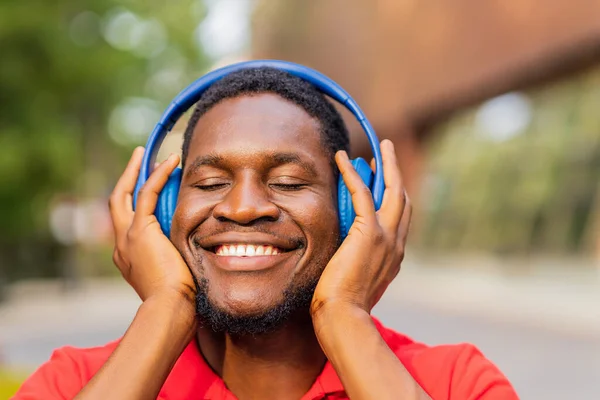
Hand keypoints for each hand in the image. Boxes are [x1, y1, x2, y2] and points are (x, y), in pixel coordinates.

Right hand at [109, 147, 195, 303]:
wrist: (170, 307)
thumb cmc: (179, 297)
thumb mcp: (175, 272)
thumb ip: (177, 256)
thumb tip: (197, 246)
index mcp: (128, 256)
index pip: (129, 221)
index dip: (136, 202)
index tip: (149, 187)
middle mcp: (121, 244)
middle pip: (117, 202)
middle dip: (126, 179)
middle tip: (138, 159)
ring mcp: (127, 237)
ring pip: (124, 194)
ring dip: (136, 170)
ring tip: (146, 153)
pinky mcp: (140, 230)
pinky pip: (146, 193)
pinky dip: (158, 175)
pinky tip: (171, 162)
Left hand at [311, 140, 410, 318]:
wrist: (343, 315)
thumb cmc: (343, 303)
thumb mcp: (358, 278)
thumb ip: (359, 261)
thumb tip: (346, 251)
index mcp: (395, 254)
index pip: (400, 217)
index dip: (395, 195)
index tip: (384, 179)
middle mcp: (397, 243)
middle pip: (403, 198)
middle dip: (396, 173)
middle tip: (387, 153)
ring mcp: (387, 237)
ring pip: (392, 191)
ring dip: (386, 165)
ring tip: (380, 147)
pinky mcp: (369, 233)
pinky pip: (362, 193)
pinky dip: (352, 173)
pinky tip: (342, 158)